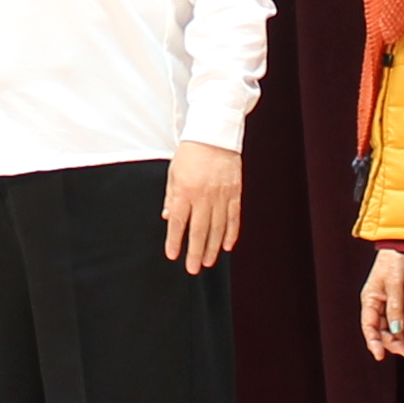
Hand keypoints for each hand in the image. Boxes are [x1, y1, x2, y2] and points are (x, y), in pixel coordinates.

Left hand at [160, 141, 244, 275]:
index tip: (173, 255)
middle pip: (199, 230)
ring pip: (217, 227)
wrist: (214, 134)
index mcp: (185, 190)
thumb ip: (171, 196)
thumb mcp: (174, 173)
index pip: (179, 222)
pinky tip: (227, 245)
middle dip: (195, 252)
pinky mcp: (235, 192)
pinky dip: (231, 232)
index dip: (175, 241)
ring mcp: (221, 195)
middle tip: (193, 268)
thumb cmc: (191, 152)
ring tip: (208, 262)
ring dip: (212, 247)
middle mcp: (204, 195)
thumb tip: (168, 218)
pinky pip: (233, 217)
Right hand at [359, 249, 403, 361]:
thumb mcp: (395, 283)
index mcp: (370, 299)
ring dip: (403, 339)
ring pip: (394, 328)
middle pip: (382, 331)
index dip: (373, 342)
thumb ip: (395, 307)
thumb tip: (397, 331)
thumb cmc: (396, 259)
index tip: (379, 356)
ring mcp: (391, 304)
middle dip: (393, 343)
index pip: (369, 326)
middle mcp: (379, 304)